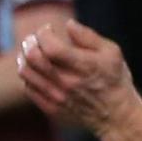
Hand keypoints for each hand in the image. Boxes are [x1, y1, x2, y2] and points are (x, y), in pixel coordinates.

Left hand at [17, 20, 134, 133]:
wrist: (116, 116)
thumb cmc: (115, 79)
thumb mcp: (111, 52)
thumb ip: (88, 37)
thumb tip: (68, 24)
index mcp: (83, 66)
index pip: (50, 46)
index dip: (44, 33)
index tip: (49, 29)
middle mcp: (68, 83)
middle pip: (33, 57)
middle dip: (30, 42)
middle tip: (35, 38)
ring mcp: (58, 98)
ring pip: (26, 73)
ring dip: (24, 58)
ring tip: (33, 52)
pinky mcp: (52, 109)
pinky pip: (29, 88)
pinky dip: (29, 75)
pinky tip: (38, 70)